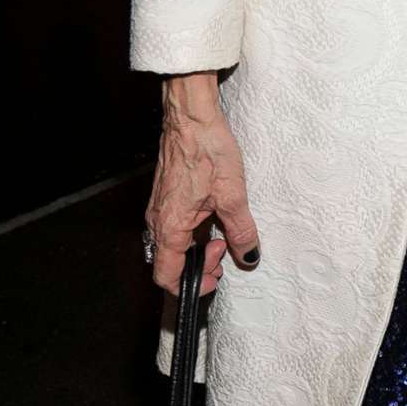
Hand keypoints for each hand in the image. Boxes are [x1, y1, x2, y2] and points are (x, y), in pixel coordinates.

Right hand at [146, 72, 260, 295]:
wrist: (191, 119)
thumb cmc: (208, 152)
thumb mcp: (233, 196)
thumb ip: (241, 231)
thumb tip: (249, 255)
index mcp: (169, 228)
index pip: (167, 277)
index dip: (192, 286)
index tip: (217, 278)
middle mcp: (157, 222)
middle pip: (170, 263)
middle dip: (200, 265)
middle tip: (225, 248)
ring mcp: (159, 210)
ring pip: (173, 245)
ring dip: (197, 248)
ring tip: (222, 233)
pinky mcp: (165, 198)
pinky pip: (174, 227)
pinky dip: (193, 233)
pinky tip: (214, 218)